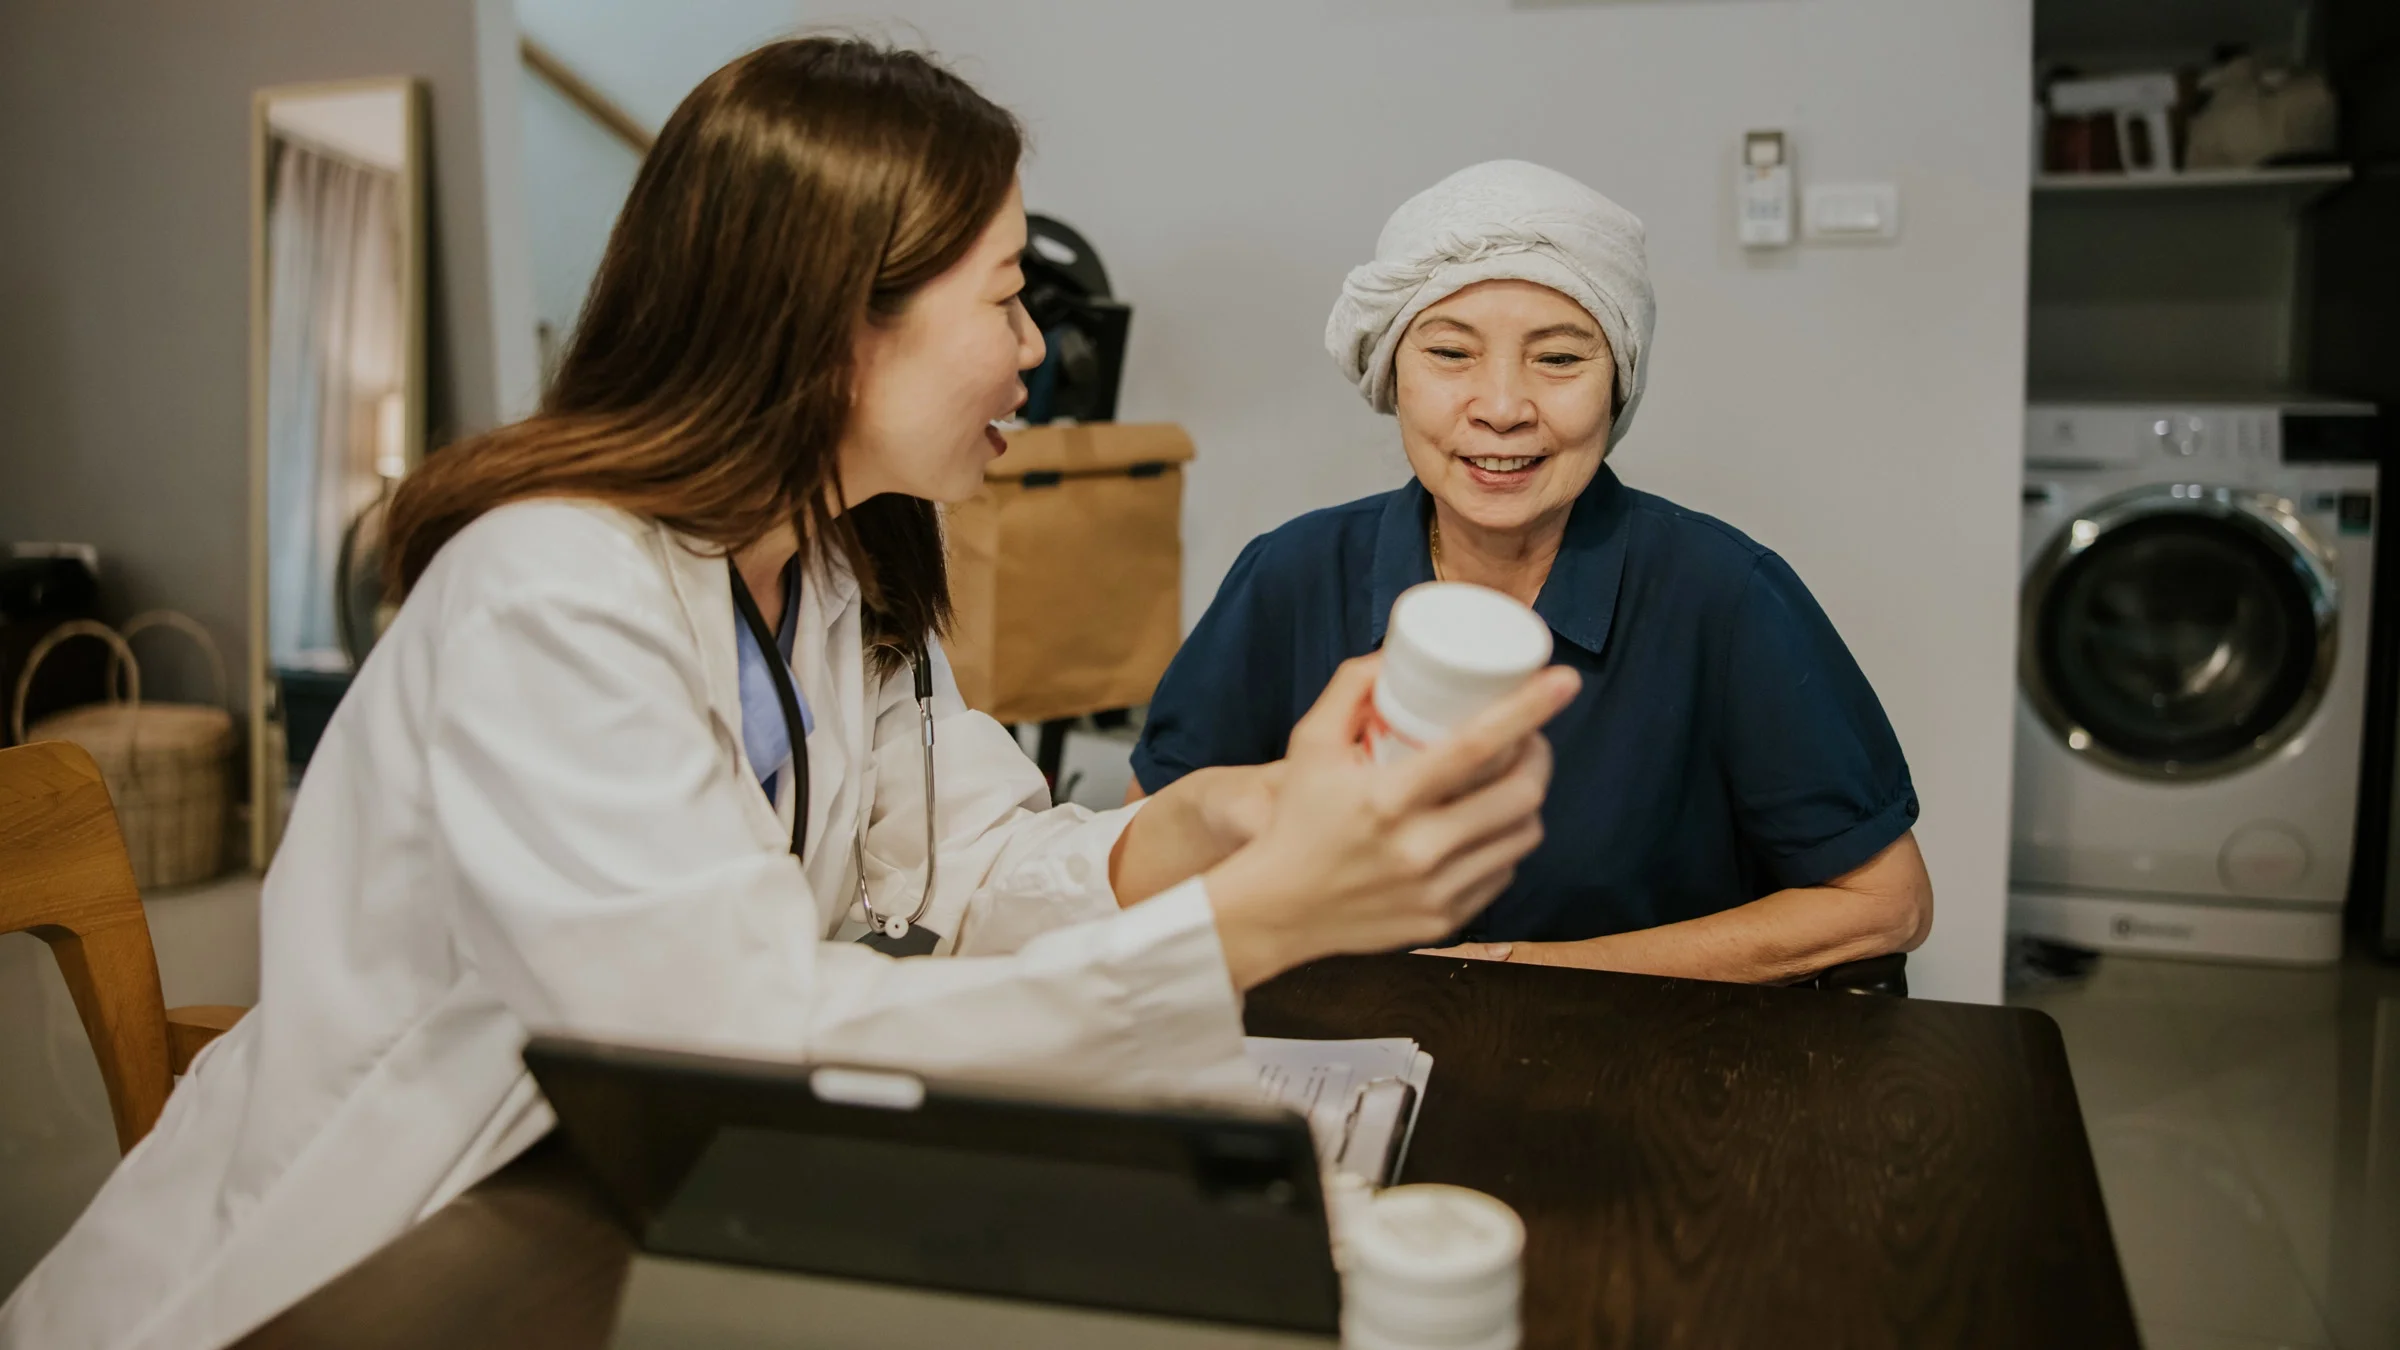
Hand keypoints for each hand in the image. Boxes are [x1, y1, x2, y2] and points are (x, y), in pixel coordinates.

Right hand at [1203, 654, 1579, 989]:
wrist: (1278, 911)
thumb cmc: (1297, 820)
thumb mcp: (1310, 745)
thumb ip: (1349, 689)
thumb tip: (1397, 651)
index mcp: (1387, 799)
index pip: (1476, 745)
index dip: (1528, 709)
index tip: (1564, 680)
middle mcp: (1418, 848)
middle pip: (1519, 794)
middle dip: (1538, 756)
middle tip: (1528, 738)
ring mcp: (1436, 890)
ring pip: (1522, 835)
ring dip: (1528, 800)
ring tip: (1514, 779)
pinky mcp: (1445, 921)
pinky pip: (1503, 874)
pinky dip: (1506, 844)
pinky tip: (1491, 827)